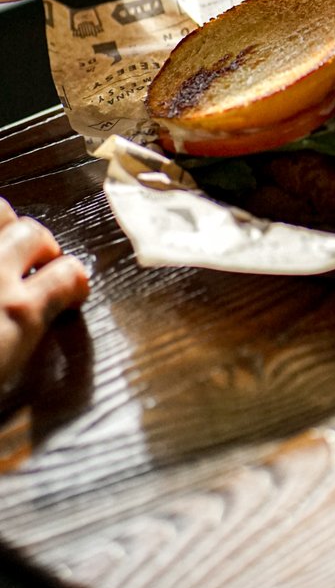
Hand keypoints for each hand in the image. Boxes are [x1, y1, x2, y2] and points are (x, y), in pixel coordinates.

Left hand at [0, 199, 88, 389]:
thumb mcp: (4, 376)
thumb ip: (23, 341)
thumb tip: (46, 316)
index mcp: (18, 312)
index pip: (70, 275)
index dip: (75, 283)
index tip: (73, 290)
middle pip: (34, 232)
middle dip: (40, 245)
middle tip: (32, 266)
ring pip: (0, 210)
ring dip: (7, 226)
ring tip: (5, 249)